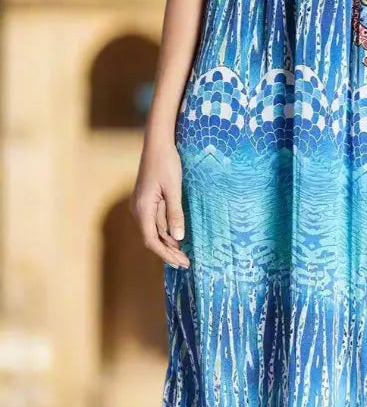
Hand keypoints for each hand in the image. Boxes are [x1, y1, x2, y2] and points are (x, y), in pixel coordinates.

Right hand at [130, 139, 189, 268]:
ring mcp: (142, 205)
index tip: (181, 263)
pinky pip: (156, 221)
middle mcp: (139, 209)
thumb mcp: (174, 189)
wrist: (157, 144)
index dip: (166, 254)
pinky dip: (167, 232)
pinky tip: (178, 239)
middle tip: (186, 263)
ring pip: (155, 230)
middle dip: (169, 252)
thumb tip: (178, 239)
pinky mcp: (147, 201)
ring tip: (184, 255)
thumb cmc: (166, 163)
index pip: (152, 240)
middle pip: (153, 238)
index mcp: (143, 208)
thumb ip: (175, 214)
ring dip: (169, 243)